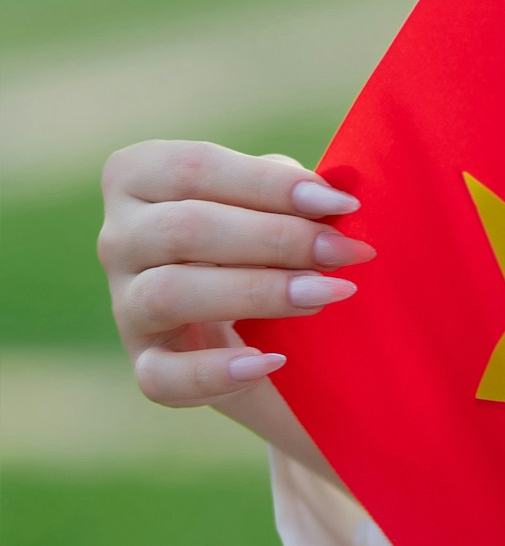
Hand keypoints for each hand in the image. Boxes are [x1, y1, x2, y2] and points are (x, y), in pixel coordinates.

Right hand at [98, 141, 370, 479]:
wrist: (252, 317)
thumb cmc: (261, 236)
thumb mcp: (270, 200)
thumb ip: (291, 191)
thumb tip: (330, 198)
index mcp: (139, 178)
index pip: (194, 168)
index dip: (270, 185)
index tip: (341, 204)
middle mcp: (117, 238)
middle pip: (184, 228)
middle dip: (276, 239)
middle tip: (345, 253)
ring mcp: (125, 305)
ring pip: (170, 294)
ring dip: (257, 293)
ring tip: (324, 295)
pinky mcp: (145, 364)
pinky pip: (163, 376)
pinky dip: (217, 372)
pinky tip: (270, 361)